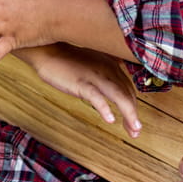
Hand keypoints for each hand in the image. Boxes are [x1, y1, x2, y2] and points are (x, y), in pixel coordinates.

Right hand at [18, 44, 141, 137]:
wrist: (46, 49)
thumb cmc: (68, 58)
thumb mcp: (92, 63)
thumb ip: (105, 72)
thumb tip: (114, 84)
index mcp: (112, 66)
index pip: (129, 89)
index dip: (133, 106)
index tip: (134, 122)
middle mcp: (108, 70)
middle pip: (127, 95)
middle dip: (133, 115)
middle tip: (136, 132)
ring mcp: (95, 76)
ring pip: (119, 96)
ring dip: (129, 114)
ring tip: (133, 130)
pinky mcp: (81, 82)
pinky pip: (96, 96)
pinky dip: (104, 108)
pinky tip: (110, 119)